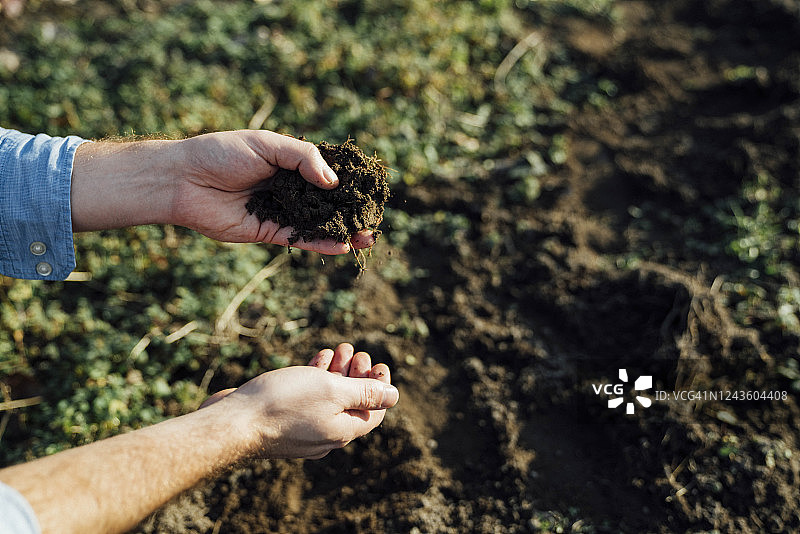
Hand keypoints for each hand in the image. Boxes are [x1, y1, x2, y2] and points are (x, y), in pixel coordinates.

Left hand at [71, 130, 374, 254]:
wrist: (184, 180)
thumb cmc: (222, 153)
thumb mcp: (268, 144)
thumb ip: (303, 158)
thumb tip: (333, 182)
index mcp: (290, 164)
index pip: (327, 174)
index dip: (349, 182)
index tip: (372, 190)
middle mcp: (289, 189)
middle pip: (328, 203)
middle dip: (352, 212)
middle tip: (375, 219)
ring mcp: (280, 212)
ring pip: (318, 224)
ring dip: (343, 232)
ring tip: (367, 238)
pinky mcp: (268, 233)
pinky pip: (299, 239)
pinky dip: (320, 244)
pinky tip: (341, 246)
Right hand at [201, 343, 397, 458]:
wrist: (231, 423)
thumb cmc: (283, 404)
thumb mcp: (333, 391)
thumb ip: (364, 393)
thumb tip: (394, 396)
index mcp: (342, 432)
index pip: (374, 413)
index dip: (381, 388)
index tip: (378, 364)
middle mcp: (324, 435)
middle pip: (351, 404)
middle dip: (357, 375)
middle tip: (355, 352)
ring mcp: (301, 430)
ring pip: (328, 399)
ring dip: (336, 373)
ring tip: (338, 349)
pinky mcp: (280, 421)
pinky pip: (306, 400)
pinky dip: (314, 379)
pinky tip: (316, 360)